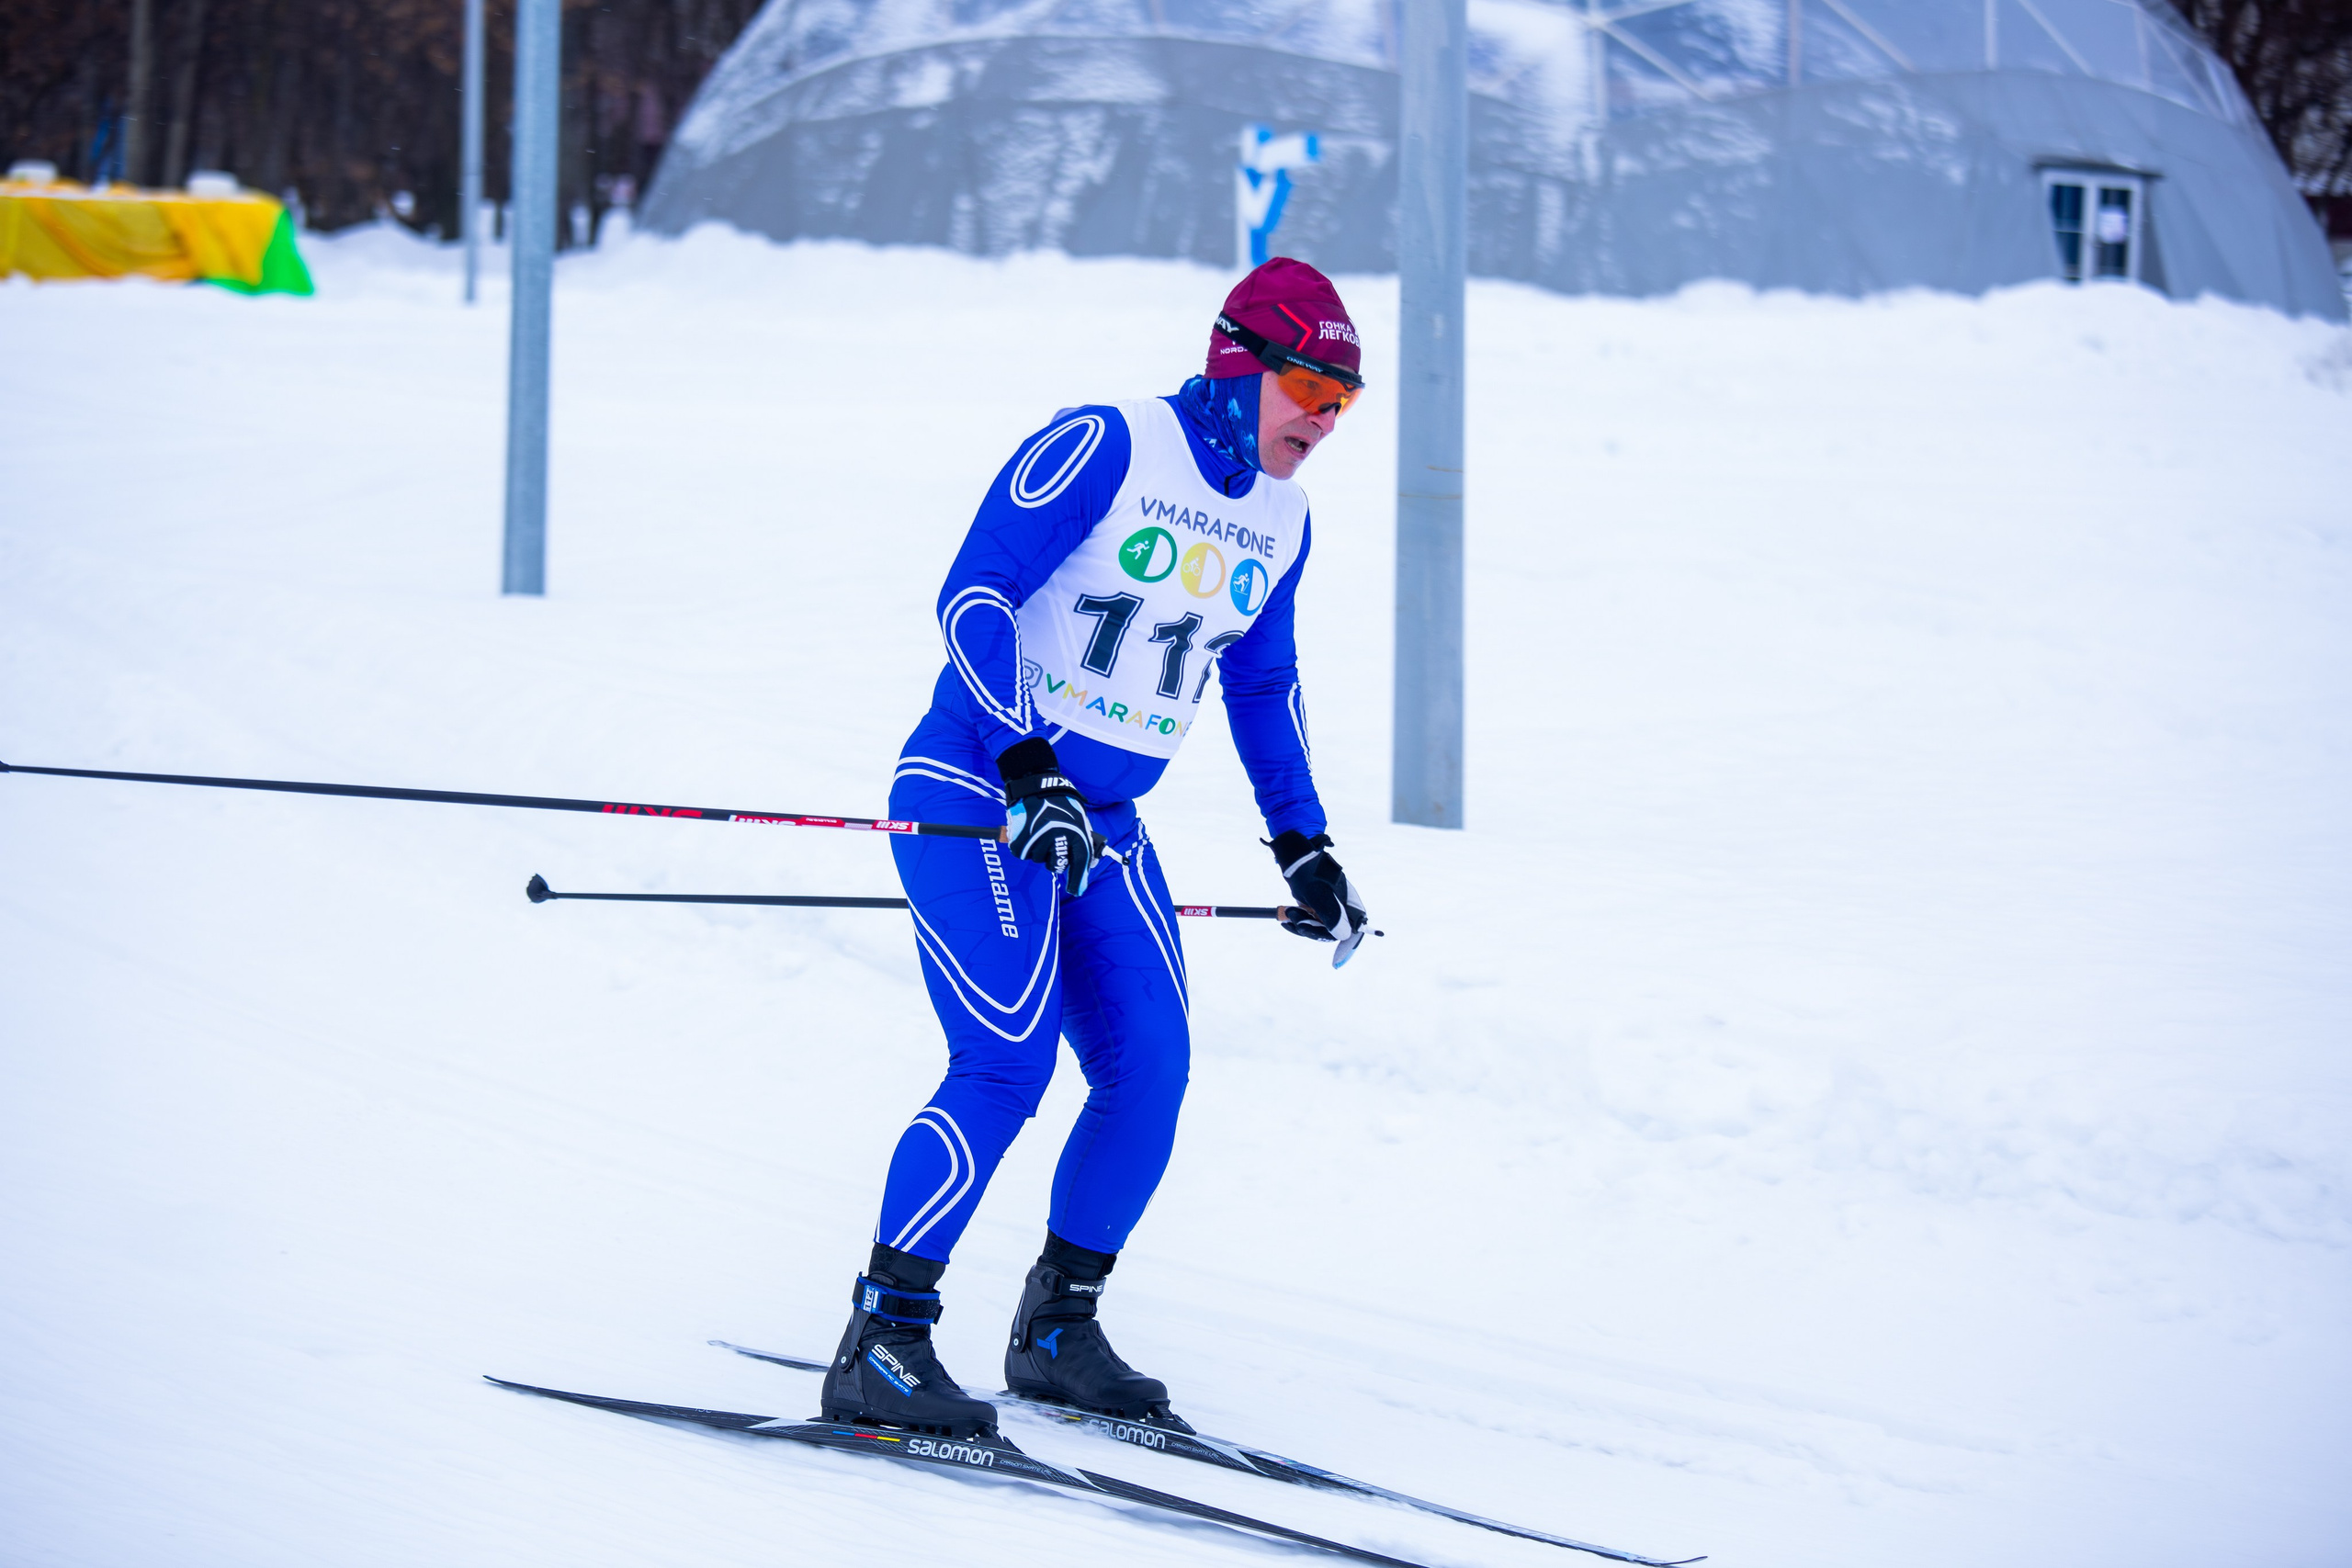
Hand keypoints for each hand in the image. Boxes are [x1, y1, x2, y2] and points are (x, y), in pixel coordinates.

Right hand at [999, 738, 1100, 896]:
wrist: (1035, 786)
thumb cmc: (1061, 803)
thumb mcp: (1079, 820)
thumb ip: (1085, 842)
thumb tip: (1091, 866)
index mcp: (1075, 833)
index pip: (1079, 863)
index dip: (1078, 879)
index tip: (1077, 890)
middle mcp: (1057, 840)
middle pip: (1057, 866)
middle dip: (1057, 860)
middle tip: (1054, 843)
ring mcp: (1038, 842)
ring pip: (1040, 860)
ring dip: (1041, 850)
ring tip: (1041, 829)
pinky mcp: (1021, 843)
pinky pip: (1025, 854)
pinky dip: (1027, 846)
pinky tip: (1030, 831)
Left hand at [1268, 830, 1370, 966]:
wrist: (1294, 856)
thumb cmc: (1307, 870)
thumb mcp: (1317, 892)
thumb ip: (1331, 914)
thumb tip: (1344, 935)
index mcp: (1350, 904)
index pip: (1354, 931)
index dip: (1347, 948)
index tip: (1336, 962)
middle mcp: (1343, 908)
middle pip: (1332, 934)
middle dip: (1311, 930)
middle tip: (1293, 918)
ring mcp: (1330, 909)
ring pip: (1319, 931)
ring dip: (1301, 925)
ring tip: (1288, 910)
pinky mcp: (1317, 909)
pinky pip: (1309, 924)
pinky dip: (1298, 923)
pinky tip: (1287, 914)